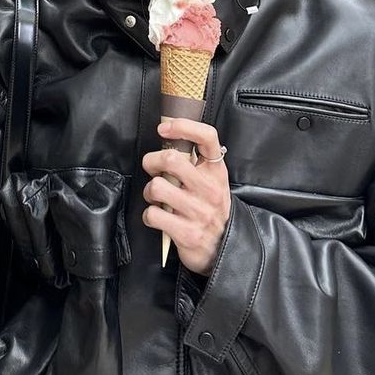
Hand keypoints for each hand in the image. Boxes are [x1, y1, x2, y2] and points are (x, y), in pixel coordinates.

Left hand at [142, 119, 230, 274]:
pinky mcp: (186, 233)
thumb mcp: (212, 180)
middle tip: (152, 168)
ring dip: (149, 190)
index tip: (164, 128)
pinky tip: (158, 216)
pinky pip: (153, 215)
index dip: (183, 126)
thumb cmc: (211, 207)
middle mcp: (209, 189)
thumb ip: (196, 162)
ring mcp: (198, 211)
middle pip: (171, 159)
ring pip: (157, 187)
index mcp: (216, 171)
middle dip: (151, 161)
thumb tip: (168, 139)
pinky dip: (149, 215)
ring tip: (156, 195)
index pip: (207, 137)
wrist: (224, 247)